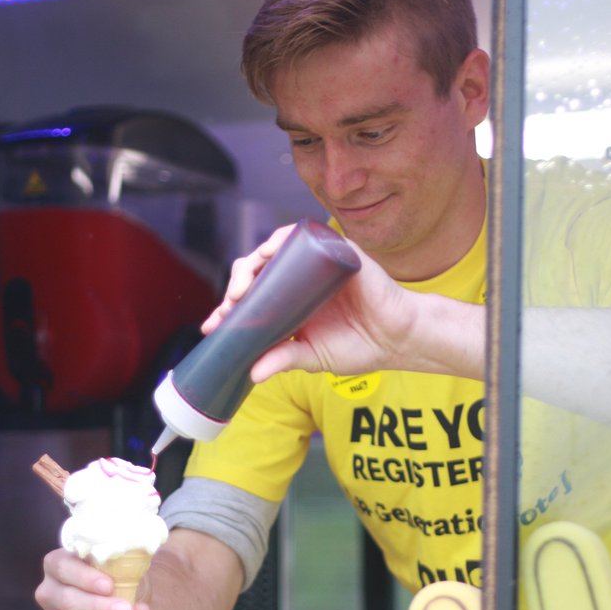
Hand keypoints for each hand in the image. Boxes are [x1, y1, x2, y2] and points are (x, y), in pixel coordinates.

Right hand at [35, 548, 150, 609]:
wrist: (118, 603)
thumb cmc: (116, 579)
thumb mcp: (125, 577)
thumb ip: (131, 588)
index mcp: (60, 564)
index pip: (62, 566)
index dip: (84, 576)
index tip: (109, 585)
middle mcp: (49, 590)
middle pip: (65, 598)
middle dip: (97, 607)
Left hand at [202, 224, 415, 381]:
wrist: (397, 339)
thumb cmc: (358, 347)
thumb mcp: (312, 358)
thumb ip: (284, 360)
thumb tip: (252, 373)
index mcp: (290, 304)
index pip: (252, 299)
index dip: (229, 309)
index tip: (213, 325)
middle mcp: (299, 280)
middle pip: (256, 272)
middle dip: (236, 287)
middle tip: (229, 306)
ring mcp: (316, 264)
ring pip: (273, 252)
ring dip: (251, 264)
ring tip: (242, 288)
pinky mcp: (335, 252)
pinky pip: (304, 236)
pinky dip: (282, 239)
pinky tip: (269, 252)